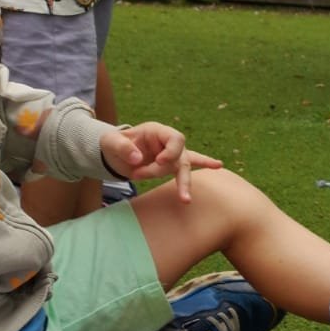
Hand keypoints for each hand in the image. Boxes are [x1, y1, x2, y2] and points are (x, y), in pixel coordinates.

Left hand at [100, 122, 222, 201]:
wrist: (112, 153)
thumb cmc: (111, 144)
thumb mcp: (110, 142)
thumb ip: (122, 147)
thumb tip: (137, 159)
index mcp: (156, 131)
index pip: (175, 138)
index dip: (171, 151)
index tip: (158, 161)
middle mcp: (167, 142)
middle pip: (180, 156)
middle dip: (168, 169)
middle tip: (148, 176)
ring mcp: (171, 154)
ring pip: (183, 168)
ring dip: (180, 183)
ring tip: (185, 199)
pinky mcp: (171, 165)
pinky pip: (189, 166)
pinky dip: (204, 164)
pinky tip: (219, 166)